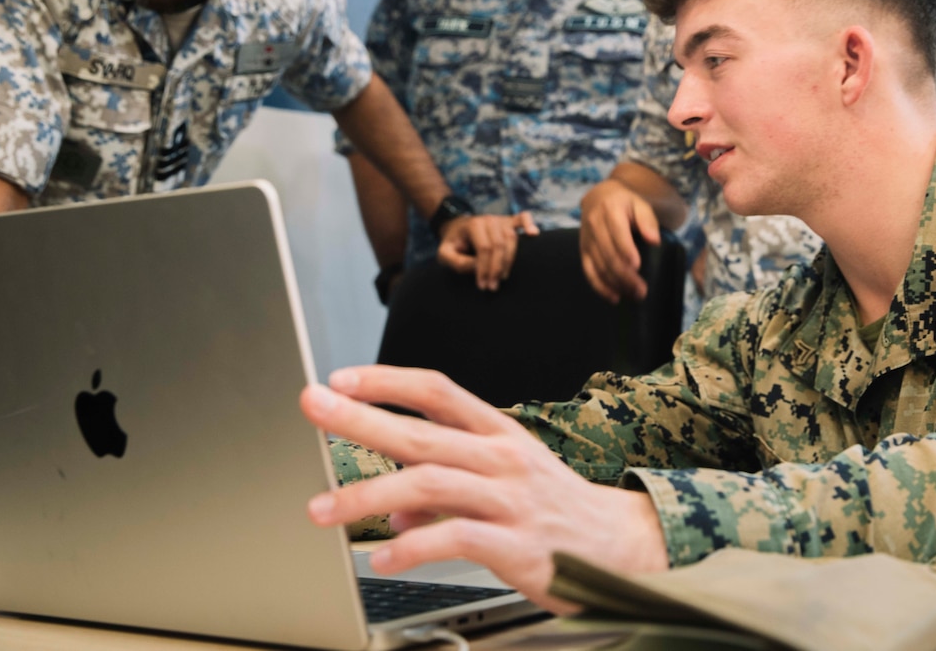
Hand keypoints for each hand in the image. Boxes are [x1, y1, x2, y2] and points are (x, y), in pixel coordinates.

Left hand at [300, 366, 667, 613]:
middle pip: (421, 433)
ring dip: (367, 494)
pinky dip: (413, 547)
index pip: (438, 391)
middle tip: (312, 406)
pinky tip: (383, 558)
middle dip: (359, 418)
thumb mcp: (503, 485)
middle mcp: (503, 459)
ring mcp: (511, 500)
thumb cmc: (554, 512)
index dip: (387, 380)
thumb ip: (443, 492)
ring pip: (429, 484)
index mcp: (499, 434)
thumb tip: (390, 509)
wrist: (623, 550)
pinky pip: (456, 539)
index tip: (339, 377)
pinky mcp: (518, 546)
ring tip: (323, 511)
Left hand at [436, 212, 539, 290]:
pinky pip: (523, 217)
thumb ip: (457, 262)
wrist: (458, 229)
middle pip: (499, 245)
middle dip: (497, 269)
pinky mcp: (509, 221)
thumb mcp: (444, 254)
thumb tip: (478, 267)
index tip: (483, 285)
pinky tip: (534, 234)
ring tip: (502, 277)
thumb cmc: (453, 244)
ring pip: (512, 238)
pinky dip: (529, 224)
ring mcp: (501, 219)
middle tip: (492, 287)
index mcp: (473, 225)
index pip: (484, 248)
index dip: (484, 268)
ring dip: (510, 260)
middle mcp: (489, 219)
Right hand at [578, 179, 660, 302]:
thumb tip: (654, 240)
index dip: (625, 250)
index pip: (617, 233)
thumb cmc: (625, 203)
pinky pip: (589, 271)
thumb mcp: (640, 204)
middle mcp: (594, 225)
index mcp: (610, 210)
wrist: (599, 198)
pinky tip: (614, 297)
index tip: (637, 266)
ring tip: (633, 295)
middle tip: (641, 290)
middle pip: (608, 254)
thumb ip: (648, 220)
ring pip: (599, 266)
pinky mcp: (583, 251)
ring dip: (615, 283)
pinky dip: (600, 286)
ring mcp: (586, 239)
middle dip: (624, 275)